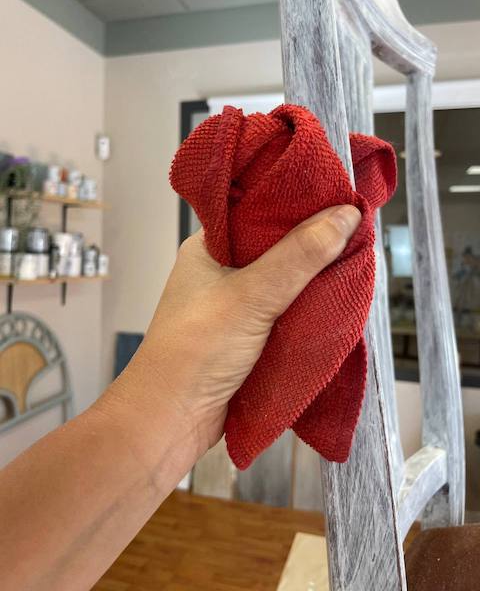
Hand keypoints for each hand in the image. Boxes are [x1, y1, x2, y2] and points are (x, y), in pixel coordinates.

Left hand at [117, 204, 360, 456]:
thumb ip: (298, 256)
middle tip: (358, 231)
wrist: (172, 419)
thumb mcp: (251, 295)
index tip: (340, 197)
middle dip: (314, 243)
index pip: (259, 209)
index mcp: (211, 246)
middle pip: (278, 246)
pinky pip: (287, 310)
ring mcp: (236, 303)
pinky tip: (336, 298)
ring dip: (314, 279)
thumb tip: (344, 216)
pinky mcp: (250, 333)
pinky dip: (309, 307)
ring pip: (286, 281)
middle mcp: (223, 270)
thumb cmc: (196, 350)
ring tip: (356, 260)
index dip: (298, 202)